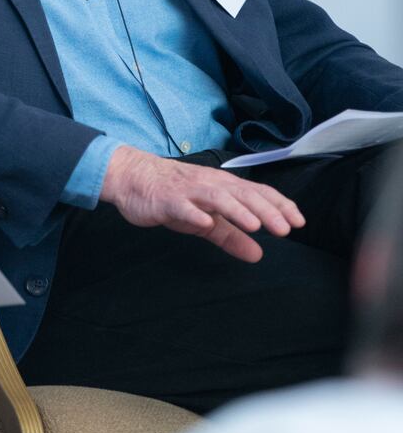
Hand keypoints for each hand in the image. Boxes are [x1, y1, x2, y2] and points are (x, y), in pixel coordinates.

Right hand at [100, 145, 304, 262]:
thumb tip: (258, 254)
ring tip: (255, 224)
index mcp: (221, 187)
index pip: (256, 193)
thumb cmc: (172, 196)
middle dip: (265, 210)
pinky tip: (204, 221)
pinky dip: (194, 212)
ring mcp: (188, 190)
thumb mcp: (205, 219)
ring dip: (236, 209)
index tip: (299, 222)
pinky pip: (181, 205)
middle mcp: (208, 184)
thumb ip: (231, 235)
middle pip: (241, 194)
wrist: (132, 178)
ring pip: (216, 196)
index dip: (278, 205)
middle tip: (285, 228)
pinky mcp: (166, 199)